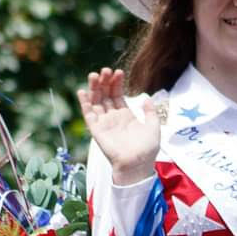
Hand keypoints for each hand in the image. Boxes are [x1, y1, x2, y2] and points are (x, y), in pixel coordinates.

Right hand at [77, 68, 160, 184]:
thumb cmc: (147, 149)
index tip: (118, 72)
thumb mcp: (153, 127)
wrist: (138, 165)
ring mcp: (104, 123)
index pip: (117, 95)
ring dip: (94, 88)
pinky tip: (82, 91)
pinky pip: (88, 115)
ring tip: (95, 75)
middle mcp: (113, 118)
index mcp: (126, 116)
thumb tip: (147, 98)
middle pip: (105, 95)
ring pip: (96, 101)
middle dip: (105, 82)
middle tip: (106, 70)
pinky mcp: (97, 130)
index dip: (117, 83)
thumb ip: (151, 112)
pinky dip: (84, 103)